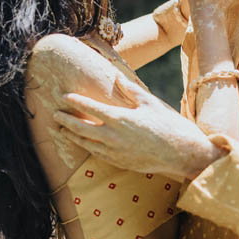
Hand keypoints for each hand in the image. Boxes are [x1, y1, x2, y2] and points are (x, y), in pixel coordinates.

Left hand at [51, 74, 223, 179]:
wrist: (183, 154)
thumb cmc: (169, 125)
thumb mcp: (150, 103)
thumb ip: (130, 90)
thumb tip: (116, 76)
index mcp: (121, 119)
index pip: (91, 108)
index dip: (75, 102)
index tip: (64, 96)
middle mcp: (114, 137)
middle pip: (82, 128)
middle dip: (66, 120)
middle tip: (55, 113)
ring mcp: (116, 152)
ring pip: (86, 144)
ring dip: (71, 136)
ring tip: (60, 129)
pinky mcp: (121, 163)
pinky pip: (97, 154)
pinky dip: (86, 147)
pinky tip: (81, 143)